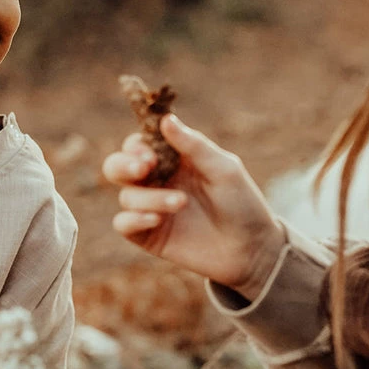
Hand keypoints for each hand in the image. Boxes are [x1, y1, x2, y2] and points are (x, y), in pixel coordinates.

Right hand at [101, 114, 285, 300]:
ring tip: (180, 203)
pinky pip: (123, 223)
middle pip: (117, 166)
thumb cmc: (242, 203)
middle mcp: (158, 181)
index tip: (151, 152)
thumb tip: (166, 119)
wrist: (251, 249)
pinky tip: (156, 220)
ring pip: (127, 195)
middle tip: (144, 168)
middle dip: (123, 164)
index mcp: (173, 160)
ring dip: (150, 197)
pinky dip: (134, 219)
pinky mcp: (149, 235)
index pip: (140, 144)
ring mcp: (152, 208)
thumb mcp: (224, 169)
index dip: (137, 145)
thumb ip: (194, 146)